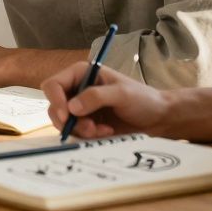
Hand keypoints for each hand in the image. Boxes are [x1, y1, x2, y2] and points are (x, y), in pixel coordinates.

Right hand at [41, 63, 172, 138]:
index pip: (54, 85)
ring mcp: (81, 108)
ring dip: (81, 130)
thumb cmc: (142, 99)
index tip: (66, 116)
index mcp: (82, 74)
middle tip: (90, 129)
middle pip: (55, 107)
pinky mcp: (87, 123)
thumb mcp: (121, 94)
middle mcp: (77, 89)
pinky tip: (106, 132)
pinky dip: (88, 136)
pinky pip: (76, 133)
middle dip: (70, 121)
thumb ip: (96, 97)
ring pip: (64, 123)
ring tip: (103, 130)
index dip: (56, 100)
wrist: (157, 118)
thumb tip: (71, 108)